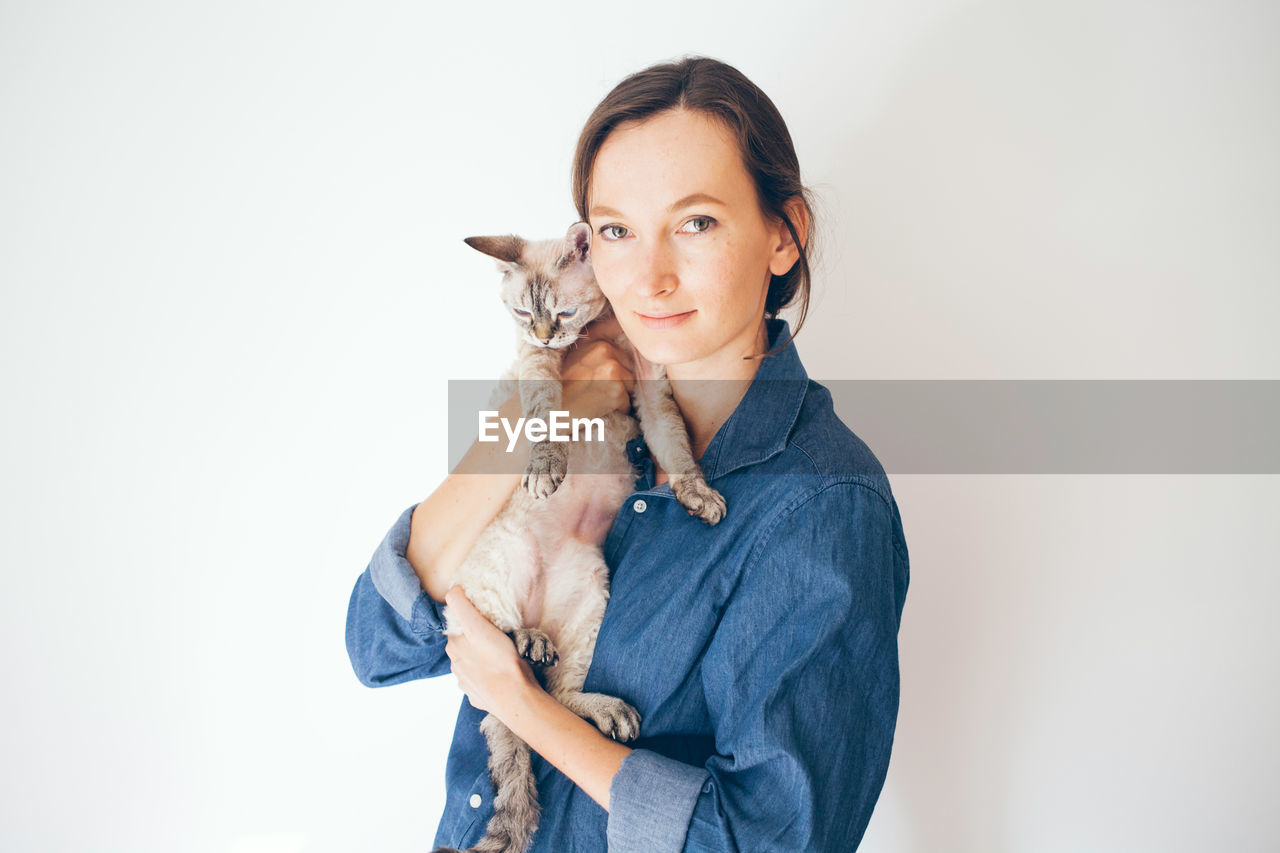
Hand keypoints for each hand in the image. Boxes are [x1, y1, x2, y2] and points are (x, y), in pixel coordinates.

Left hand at [443, 586, 539, 715]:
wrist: (514, 696)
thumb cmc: (499, 659)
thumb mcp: (479, 625)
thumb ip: (462, 606)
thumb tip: (452, 590)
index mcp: (454, 647)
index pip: (458, 629)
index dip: (473, 623)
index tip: (489, 624)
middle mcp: (455, 667)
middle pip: (464, 648)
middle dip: (477, 643)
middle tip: (498, 640)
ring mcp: (466, 684)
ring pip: (472, 666)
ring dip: (482, 662)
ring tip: (501, 658)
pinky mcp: (477, 698)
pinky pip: (481, 684)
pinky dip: (488, 679)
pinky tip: (501, 675)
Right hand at [561, 313, 634, 420]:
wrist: (551, 411)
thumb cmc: (559, 387)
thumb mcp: (572, 355)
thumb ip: (592, 343)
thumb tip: (616, 326)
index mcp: (593, 339)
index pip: (616, 326)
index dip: (617, 341)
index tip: (612, 355)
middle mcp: (604, 349)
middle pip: (628, 364)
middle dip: (618, 376)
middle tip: (596, 386)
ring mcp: (612, 369)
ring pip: (630, 383)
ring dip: (619, 392)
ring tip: (597, 396)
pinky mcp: (617, 390)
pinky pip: (627, 402)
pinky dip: (618, 408)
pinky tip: (599, 408)